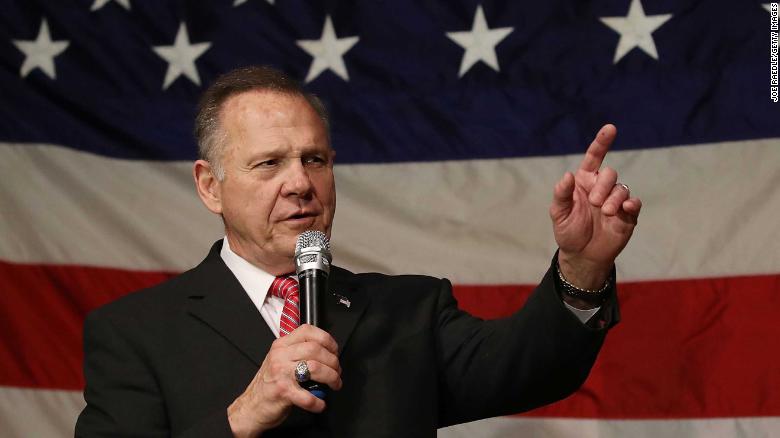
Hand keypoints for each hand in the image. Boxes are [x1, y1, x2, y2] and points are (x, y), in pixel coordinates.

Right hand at [227, 325, 341, 436]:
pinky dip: (318, 401)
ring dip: (331, 377)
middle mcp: (280, 356)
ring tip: (334, 384)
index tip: (334, 350)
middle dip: (333, 361)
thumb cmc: (268, 385)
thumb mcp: (279, 360)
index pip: (307, 331)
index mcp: (281, 345)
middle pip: (316, 349)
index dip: (327, 339)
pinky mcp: (283, 392)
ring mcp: (281, 373)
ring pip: (315, 367)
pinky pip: (307, 396)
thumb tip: (325, 353)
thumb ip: (298, 352)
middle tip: (336, 371)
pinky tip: (320, 403)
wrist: (251, 407)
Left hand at [549, 124, 641, 288]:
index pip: (594, 157)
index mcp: (584, 182)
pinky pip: (634, 203)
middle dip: (603, 185)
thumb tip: (567, 175)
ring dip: (614, 198)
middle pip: (610, 173)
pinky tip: (624, 209)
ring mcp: (616, 201)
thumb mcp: (559, 213)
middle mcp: (601, 188)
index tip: (610, 128)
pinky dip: (631, 204)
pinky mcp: (628, 215)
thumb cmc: (568, 231)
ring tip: (605, 212)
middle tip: (595, 203)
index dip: (602, 142)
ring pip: (622, 188)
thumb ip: (561, 194)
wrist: (582, 255)